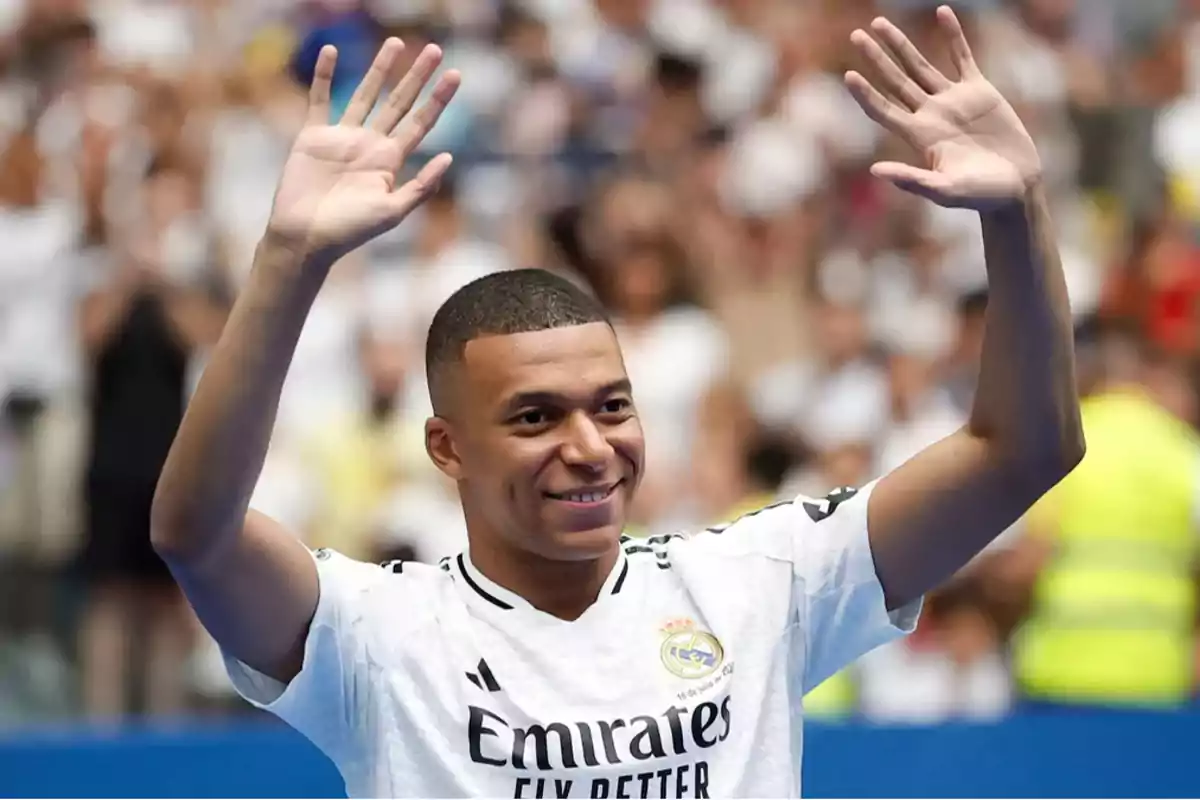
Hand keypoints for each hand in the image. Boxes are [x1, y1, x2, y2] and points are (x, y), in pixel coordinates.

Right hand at [266, 39, 460, 259]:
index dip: (438, 99)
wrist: (305, 237)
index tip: (456, 74)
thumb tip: (449, 157)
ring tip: (395, 43)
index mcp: (391, 161)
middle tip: (434, 49)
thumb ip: (421, 186)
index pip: (420, 123)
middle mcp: (370, 145)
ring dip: (380, 69)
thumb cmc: (350, 231)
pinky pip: (320, 99)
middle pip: (399, 102)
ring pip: (365, 94)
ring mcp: (342, 138)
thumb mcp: (393, 212)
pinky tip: (332, 51)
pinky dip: (324, 75)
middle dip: (417, 77)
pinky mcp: (313, 136)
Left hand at [845, 6, 1040, 210]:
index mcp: (918, 137)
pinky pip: (962, 57)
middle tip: (856, 36)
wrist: (1016, 187)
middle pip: (895, 81)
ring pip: (920, 66)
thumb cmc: (979, 195)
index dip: (866, 94)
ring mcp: (953, 101)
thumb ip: (912, 180)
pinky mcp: (979, 91)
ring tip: (879, 23)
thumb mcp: (944, 190)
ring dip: (900, 45)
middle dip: (876, 59)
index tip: (848, 75)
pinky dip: (953, 35)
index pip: (884, 110)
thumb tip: (875, 170)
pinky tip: (942, 12)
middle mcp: (930, 115)